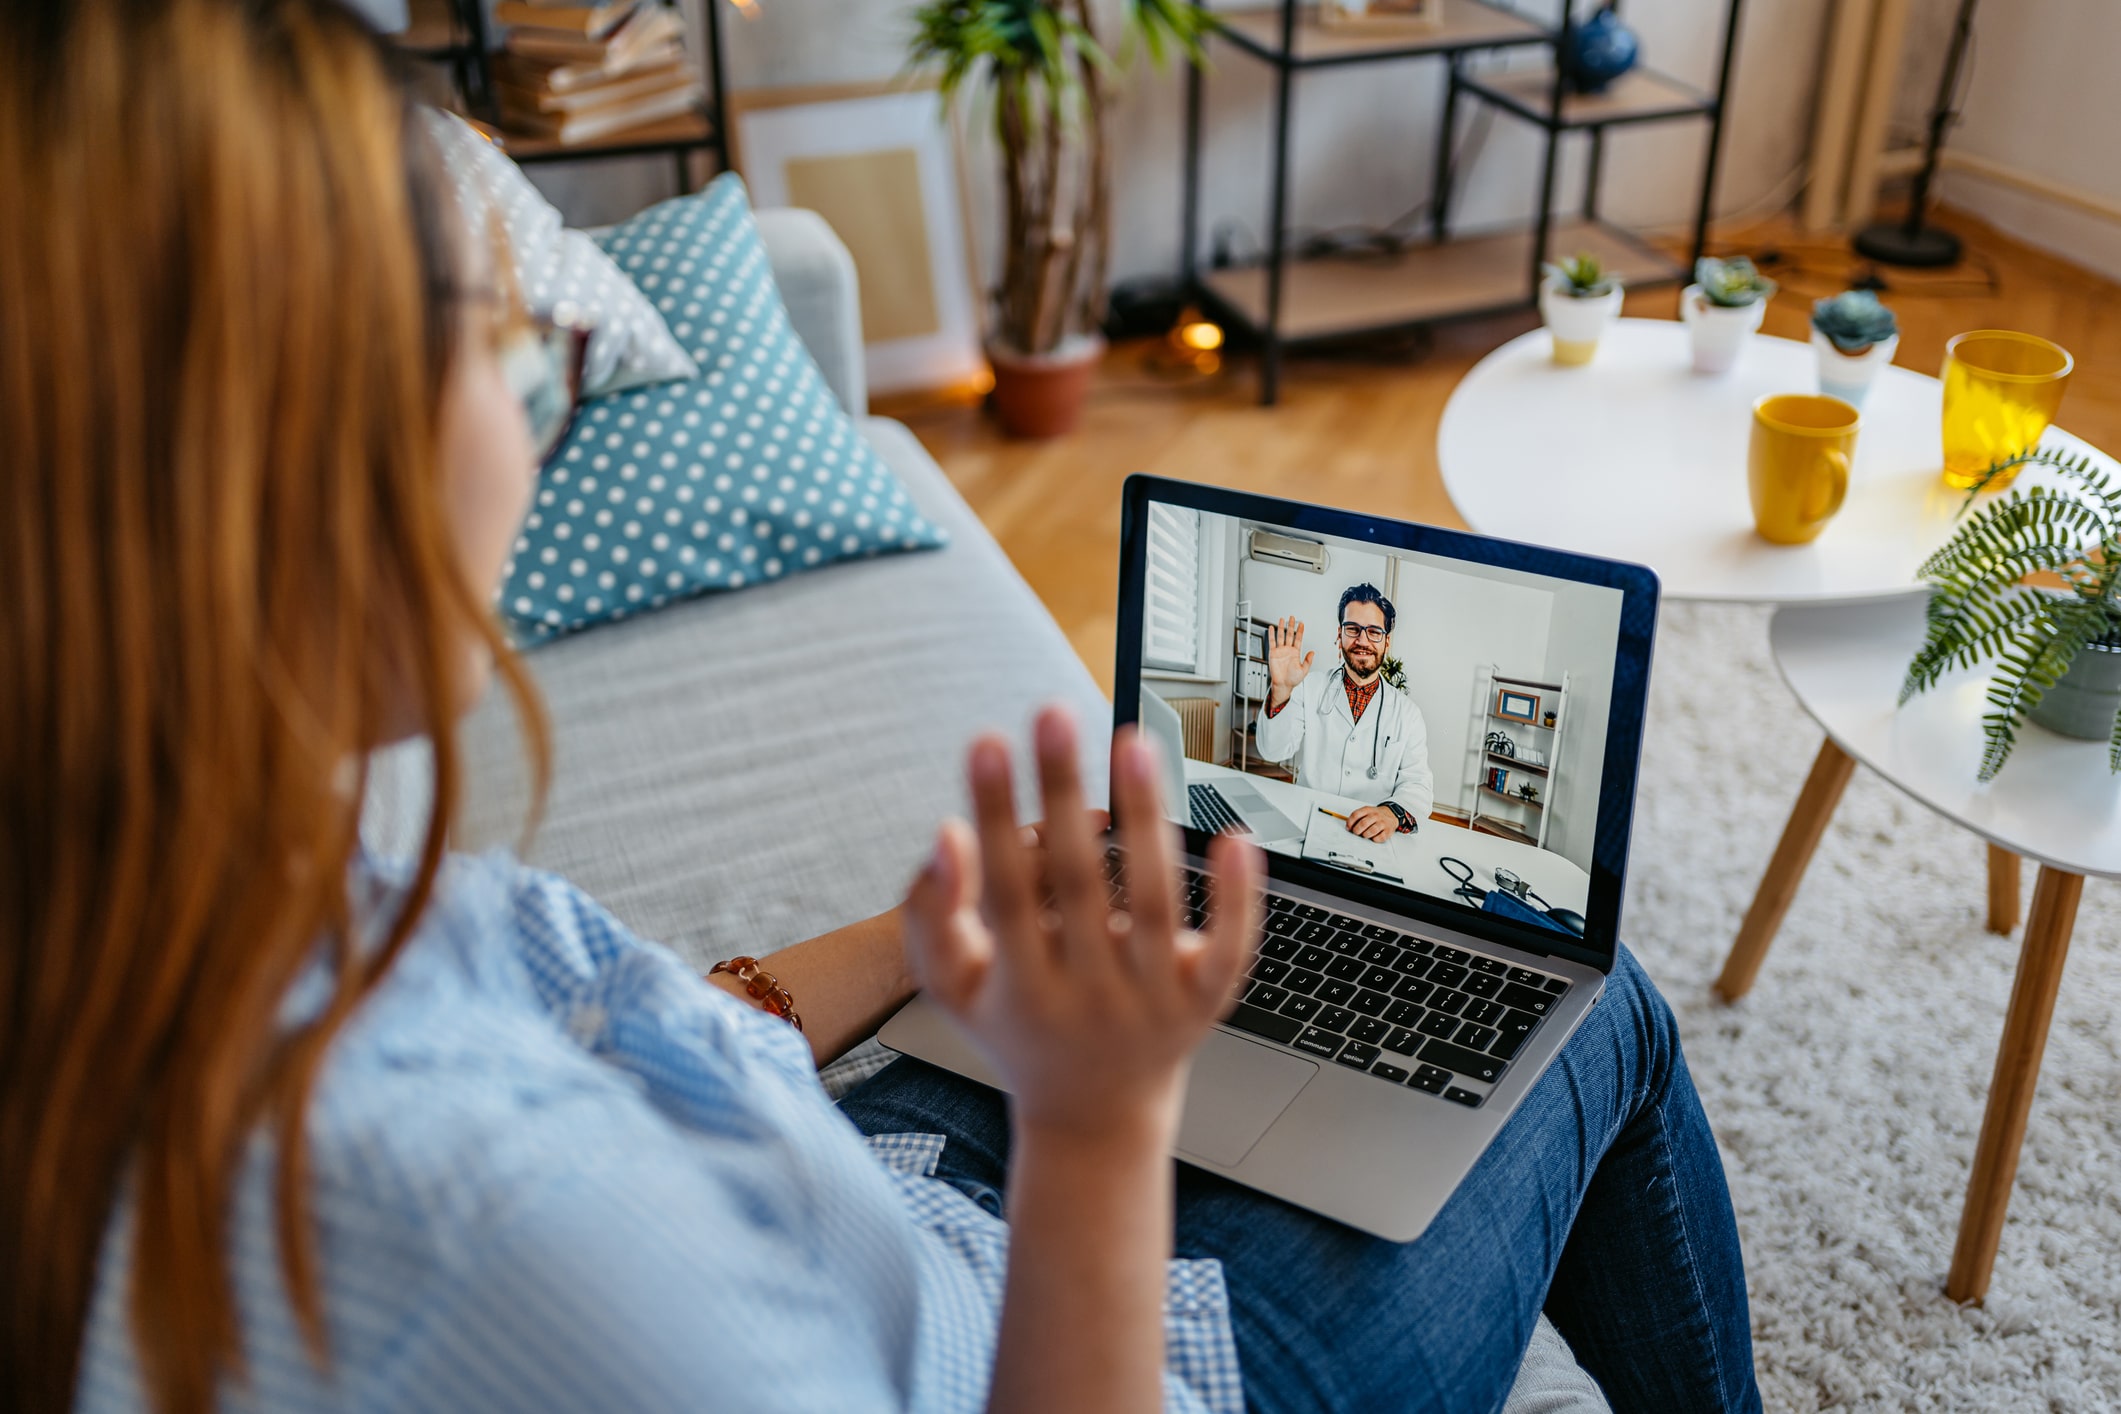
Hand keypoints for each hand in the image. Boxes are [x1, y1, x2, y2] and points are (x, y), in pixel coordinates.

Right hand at [903, 706, 1263, 1141]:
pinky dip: (1236, 894)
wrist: (1095, 1118)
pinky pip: (1230, 946)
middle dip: (1063, 794)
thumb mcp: (951, 986)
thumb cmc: (1016, 1029)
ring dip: (1145, 818)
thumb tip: (947, 832)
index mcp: (1020, 988)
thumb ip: (931, 911)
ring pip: (1154, 904)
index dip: (994, 814)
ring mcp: (1153, 1001)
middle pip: (1077, 885)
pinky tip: (1234, 833)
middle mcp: (1088, 996)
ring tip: (1133, 741)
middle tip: (1054, 712)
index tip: (988, 740)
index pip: (1004, 890)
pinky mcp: (1206, 1002)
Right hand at [1266, 615, 1312, 706]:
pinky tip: (1271, 628)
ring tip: (1282, 620)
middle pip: (1290, 634)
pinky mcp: (1273, 653)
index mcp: (1296, 653)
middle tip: (1292, 618)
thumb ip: (1308, 660)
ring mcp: (1280, 651)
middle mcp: (1288, 650)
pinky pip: (1272, 642)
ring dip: (1282, 628)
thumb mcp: (1304, 670)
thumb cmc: (1292, 679)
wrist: (1283, 684)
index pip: (1298, 639)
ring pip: (1281, 636)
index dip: (1300, 631)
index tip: (1302, 624)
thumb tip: (1312, 652)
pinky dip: (1271, 635)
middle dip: (1291, 626)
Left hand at [1345, 805, 1397, 841]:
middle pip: (1363, 823)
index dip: (1350, 823)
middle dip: (1357, 830)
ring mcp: (1382, 823)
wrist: (1391, 814)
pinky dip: (1374, 839)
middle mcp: (1375, 816)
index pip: (1356, 815)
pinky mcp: (1388, 831)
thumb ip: (1357, 817)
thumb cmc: (1376, 815)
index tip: (1348, 828)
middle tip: (1356, 832)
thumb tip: (1348, 827)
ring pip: (1372, 831)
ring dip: (1365, 835)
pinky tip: (1373, 836)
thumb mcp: (1366, 811)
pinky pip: (1379, 838)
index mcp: (1368, 810)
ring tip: (1365, 835)